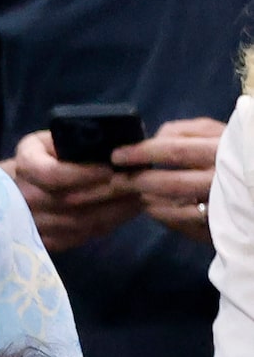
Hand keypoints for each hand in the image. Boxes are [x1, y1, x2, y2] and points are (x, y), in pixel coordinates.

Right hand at [5, 129, 139, 251]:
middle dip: (107, 193)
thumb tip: (118, 142)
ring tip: (137, 198)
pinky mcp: (42, 240)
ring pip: (76, 222)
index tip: (110, 169)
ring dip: (111, 211)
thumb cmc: (47, 157)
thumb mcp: (56, 140)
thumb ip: (79, 141)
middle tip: (137, 184)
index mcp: (25, 163)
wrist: (18, 187)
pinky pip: (77, 236)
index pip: (50, 174)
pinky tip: (123, 213)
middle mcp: (20, 195)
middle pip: (67, 201)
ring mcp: (29, 222)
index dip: (82, 174)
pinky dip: (104, 225)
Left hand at [116, 114, 224, 245]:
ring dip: (148, 199)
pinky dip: (163, 215)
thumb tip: (154, 138)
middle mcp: (224, 179)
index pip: (175, 150)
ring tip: (136, 192)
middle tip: (117, 180)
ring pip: (175, 206)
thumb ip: (186, 131)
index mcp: (223, 150)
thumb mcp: (218, 133)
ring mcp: (223, 205)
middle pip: (170, 183)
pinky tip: (153, 208)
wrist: (253, 184)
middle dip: (138, 181)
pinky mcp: (221, 225)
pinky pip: (183, 223)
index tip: (116, 156)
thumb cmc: (236, 152)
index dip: (142, 153)